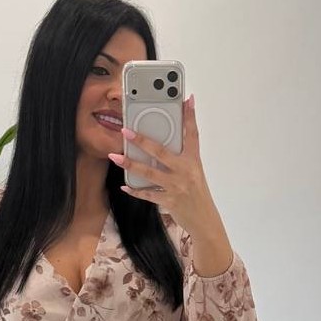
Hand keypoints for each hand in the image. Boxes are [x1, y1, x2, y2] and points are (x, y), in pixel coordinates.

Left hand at [108, 94, 217, 234]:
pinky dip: (135, 190)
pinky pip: (148, 194)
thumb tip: (162, 145)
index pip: (193, 134)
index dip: (190, 117)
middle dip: (142, 140)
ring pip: (149, 172)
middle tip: (126, 130)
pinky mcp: (169, 200)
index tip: (188, 100)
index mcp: (193, 160)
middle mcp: (185, 171)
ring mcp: (176, 186)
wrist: (204, 220)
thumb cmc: (197, 193)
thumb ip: (181, 157)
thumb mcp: (194, 172)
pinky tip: (124, 186)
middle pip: (161, 151)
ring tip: (116, 157)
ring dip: (130, 164)